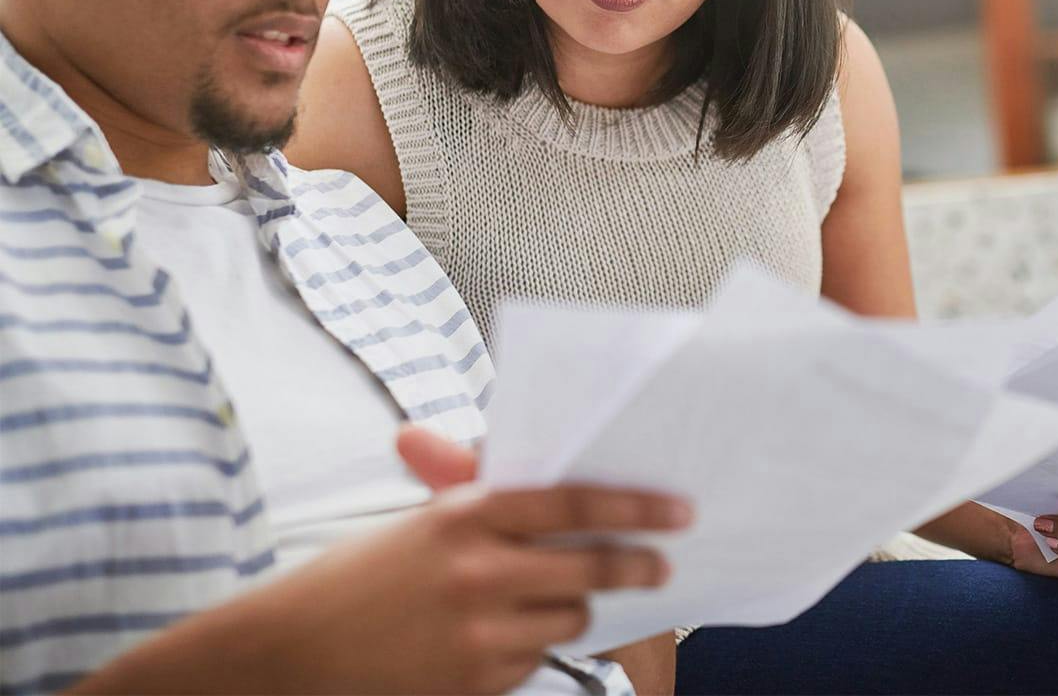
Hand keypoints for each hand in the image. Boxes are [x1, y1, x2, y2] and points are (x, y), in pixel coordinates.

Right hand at [73, 433, 690, 695]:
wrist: (294, 651)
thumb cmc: (361, 574)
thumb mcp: (423, 521)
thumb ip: (482, 497)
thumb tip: (539, 470)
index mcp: (466, 514)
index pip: (571, 502)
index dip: (633, 503)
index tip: (676, 509)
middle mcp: (479, 571)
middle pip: (589, 567)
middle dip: (636, 565)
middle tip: (663, 563)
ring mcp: (478, 633)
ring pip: (569, 619)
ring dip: (576, 608)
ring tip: (561, 598)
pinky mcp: (474, 685)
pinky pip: (532, 661)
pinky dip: (531, 646)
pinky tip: (502, 634)